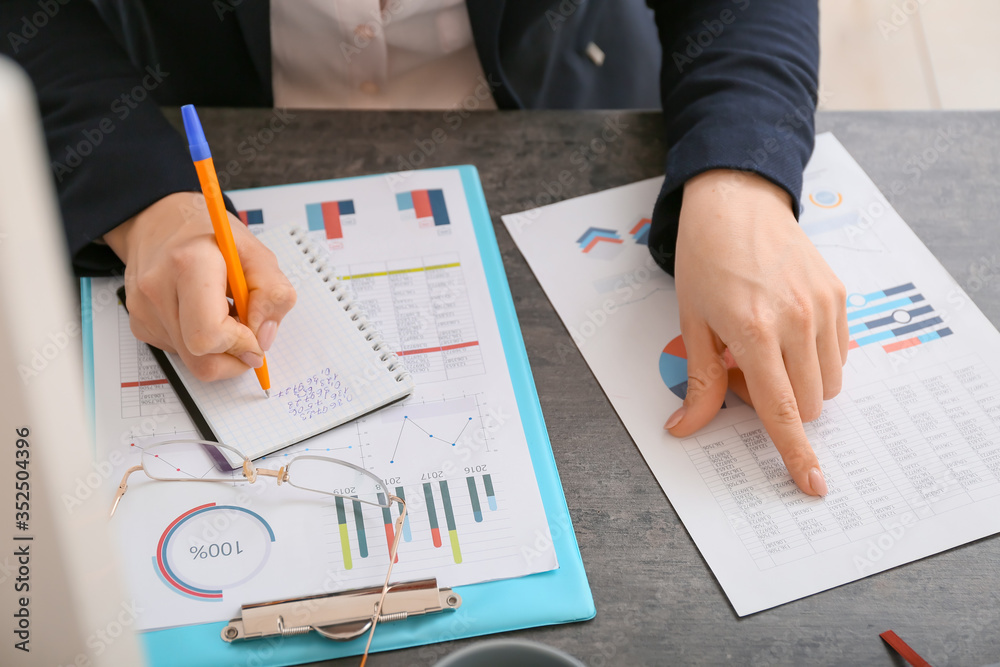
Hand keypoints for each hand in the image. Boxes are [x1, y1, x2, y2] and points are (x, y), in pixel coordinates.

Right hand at [105, 192, 296, 381]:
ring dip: (219, 349)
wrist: (160, 220)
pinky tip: (204, 314)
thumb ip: (273, 294)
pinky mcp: (140, 325)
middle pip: (201, 361)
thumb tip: (263, 337)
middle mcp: (159, 290)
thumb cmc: (209, 235)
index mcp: (190, 265)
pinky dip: (200, 343)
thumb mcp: (257, 252)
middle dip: (233, 358)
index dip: (240, 345)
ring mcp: (144, 311)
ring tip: (223, 312)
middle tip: (248, 335)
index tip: (255, 333)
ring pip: (192, 361)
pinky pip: (180, 352)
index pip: (210, 335)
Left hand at [664, 170, 847, 495]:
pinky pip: (838, 353)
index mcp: (754, 331)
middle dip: (778, 405)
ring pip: (827, 383)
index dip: (796, 453)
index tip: (812, 484)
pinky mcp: (839, 296)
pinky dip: (813, 358)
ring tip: (762, 346)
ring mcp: (824, 307)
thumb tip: (685, 427)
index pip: (781, 410)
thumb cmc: (705, 260)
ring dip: (797, 383)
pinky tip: (784, 330)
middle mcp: (797, 321)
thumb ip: (699, 380)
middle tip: (741, 369)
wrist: (737, 203)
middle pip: (807, 404)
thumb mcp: (692, 321)